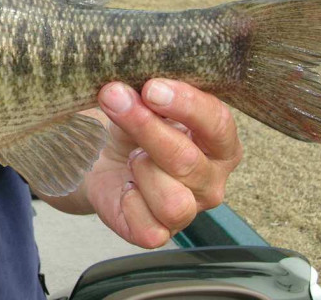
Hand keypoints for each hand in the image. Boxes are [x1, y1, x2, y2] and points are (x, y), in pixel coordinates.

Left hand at [87, 79, 242, 247]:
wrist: (100, 159)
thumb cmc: (131, 129)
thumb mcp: (140, 103)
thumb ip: (143, 96)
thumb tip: (125, 90)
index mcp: (220, 142)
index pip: (218, 122)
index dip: (185, 104)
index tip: (151, 87)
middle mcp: (211, 180)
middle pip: (186, 159)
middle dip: (145, 127)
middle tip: (114, 99)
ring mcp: (189, 210)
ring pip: (173, 201)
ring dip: (142, 170)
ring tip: (129, 156)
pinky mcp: (159, 233)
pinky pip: (150, 229)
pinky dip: (131, 203)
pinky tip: (125, 186)